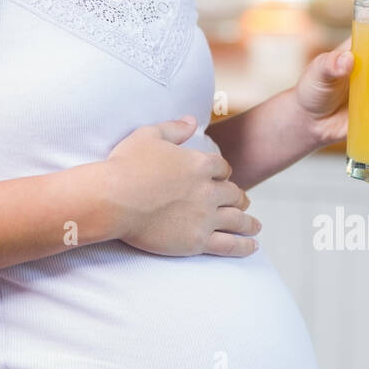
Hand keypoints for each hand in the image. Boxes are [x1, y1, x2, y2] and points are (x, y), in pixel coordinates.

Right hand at [104, 115, 260, 257]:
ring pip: (237, 220)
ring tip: (255, 226)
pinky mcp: (197, 241)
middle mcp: (209, 190)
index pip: (222, 168)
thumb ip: (174, 128)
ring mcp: (205, 217)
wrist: (113, 200)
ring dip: (249, 222)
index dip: (223, 173)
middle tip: (242, 202)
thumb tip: (192, 121)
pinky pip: (230, 244)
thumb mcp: (149, 136)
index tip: (222, 178)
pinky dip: (244, 246)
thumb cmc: (126, 166)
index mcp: (200, 164)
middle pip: (234, 194)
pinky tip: (252, 247)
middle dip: (239, 198)